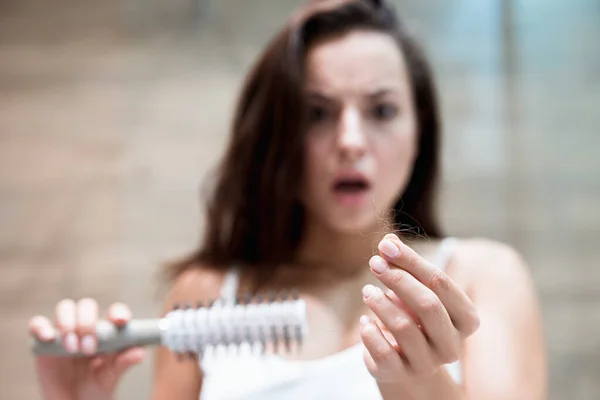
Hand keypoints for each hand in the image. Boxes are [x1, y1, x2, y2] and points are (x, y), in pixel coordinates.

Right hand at [28, 299, 145, 399]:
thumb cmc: (96, 389)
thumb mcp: (110, 377)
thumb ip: (123, 364)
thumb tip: (140, 352)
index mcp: (108, 332)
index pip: (114, 312)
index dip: (118, 312)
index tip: (119, 321)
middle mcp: (86, 327)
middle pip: (87, 305)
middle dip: (88, 322)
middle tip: (89, 348)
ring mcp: (65, 332)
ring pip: (65, 308)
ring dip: (68, 323)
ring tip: (73, 349)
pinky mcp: (44, 342)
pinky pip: (37, 325)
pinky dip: (42, 326)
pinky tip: (50, 338)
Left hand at [360, 234, 479, 382]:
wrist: (407, 363)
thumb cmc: (414, 317)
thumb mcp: (414, 291)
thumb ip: (404, 266)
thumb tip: (389, 241)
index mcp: (466, 319)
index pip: (440, 283)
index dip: (412, 261)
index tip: (386, 245)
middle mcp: (452, 344)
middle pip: (427, 304)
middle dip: (397, 278)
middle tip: (374, 263)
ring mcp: (428, 363)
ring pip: (403, 326)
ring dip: (380, 303)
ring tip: (367, 291)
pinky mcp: (401, 374)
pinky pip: (383, 351)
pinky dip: (370, 332)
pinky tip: (364, 321)